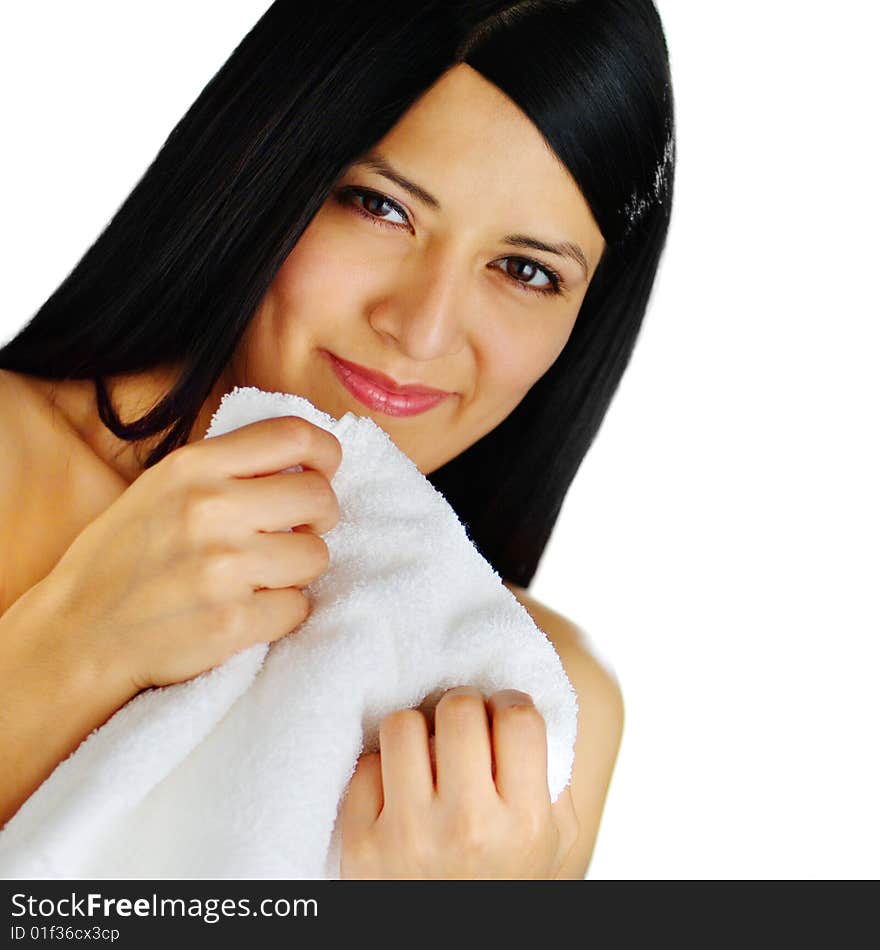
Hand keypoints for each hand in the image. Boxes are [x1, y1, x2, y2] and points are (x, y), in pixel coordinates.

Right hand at [41, 415, 341, 693]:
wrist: (77, 636)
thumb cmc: (124, 560)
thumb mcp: (161, 489)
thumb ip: (225, 469)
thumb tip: (302, 461)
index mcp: (192, 467)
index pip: (292, 436)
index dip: (324, 452)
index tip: (324, 471)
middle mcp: (209, 509)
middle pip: (320, 497)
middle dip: (319, 519)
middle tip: (296, 533)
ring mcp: (221, 567)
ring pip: (317, 556)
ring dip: (298, 571)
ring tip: (260, 576)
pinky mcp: (232, 622)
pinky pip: (299, 608)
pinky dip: (282, 613)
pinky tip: (247, 610)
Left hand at [339, 686, 579, 878]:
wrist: (450, 949)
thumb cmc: (503, 881)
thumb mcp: (550, 844)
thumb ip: (551, 781)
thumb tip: (529, 709)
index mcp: (525, 823)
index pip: (519, 718)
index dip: (510, 705)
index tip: (500, 717)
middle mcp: (467, 827)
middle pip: (458, 709)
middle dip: (461, 710)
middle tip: (460, 730)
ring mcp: (409, 836)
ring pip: (402, 725)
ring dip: (416, 734)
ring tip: (425, 757)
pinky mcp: (361, 845)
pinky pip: (365, 766)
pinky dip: (381, 773)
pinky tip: (396, 795)